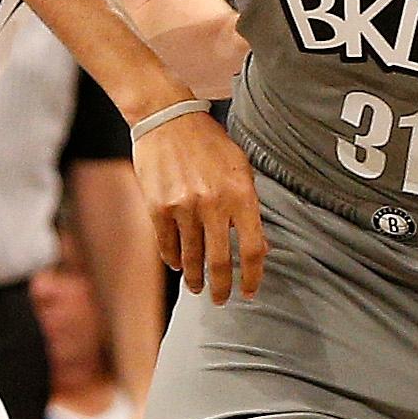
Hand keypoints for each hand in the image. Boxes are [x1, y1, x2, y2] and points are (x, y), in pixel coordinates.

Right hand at [133, 111, 266, 303]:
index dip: (253, 276)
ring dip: (195, 277)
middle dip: (221, 288)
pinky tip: (178, 265)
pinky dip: (173, 258)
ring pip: (192, 257)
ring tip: (197, 287)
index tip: (250, 292)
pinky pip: (167, 243)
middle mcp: (214, 204)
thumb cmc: (209, 143)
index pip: (253, 248)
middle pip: (221, 261)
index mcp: (241, 194)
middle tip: (220, 300)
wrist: (167, 118)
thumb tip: (259, 247)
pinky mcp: (158, 207)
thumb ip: (249, 206)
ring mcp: (184, 207)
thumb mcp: (240, 168)